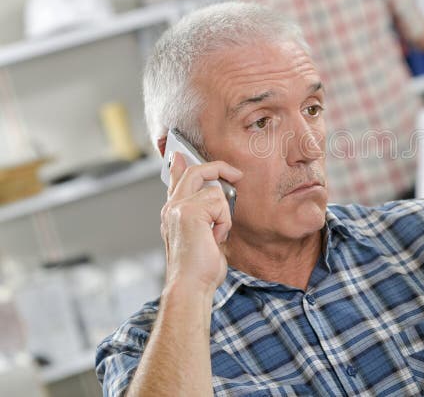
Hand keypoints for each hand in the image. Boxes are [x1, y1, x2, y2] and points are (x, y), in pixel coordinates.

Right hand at [161, 152, 242, 295]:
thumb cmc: (200, 268)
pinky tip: (215, 239)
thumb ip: (205, 216)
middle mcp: (171, 208)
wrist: (191, 286)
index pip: (174, 181)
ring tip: (215, 236)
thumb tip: (216, 198)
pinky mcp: (189, 211)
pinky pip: (220, 204)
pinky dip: (224, 223)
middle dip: (218, 167)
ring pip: (215, 192)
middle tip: (236, 174)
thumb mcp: (204, 237)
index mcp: (172, 214)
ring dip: (224, 216)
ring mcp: (178, 208)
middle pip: (194, 172)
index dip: (178, 166)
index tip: (178, 154)